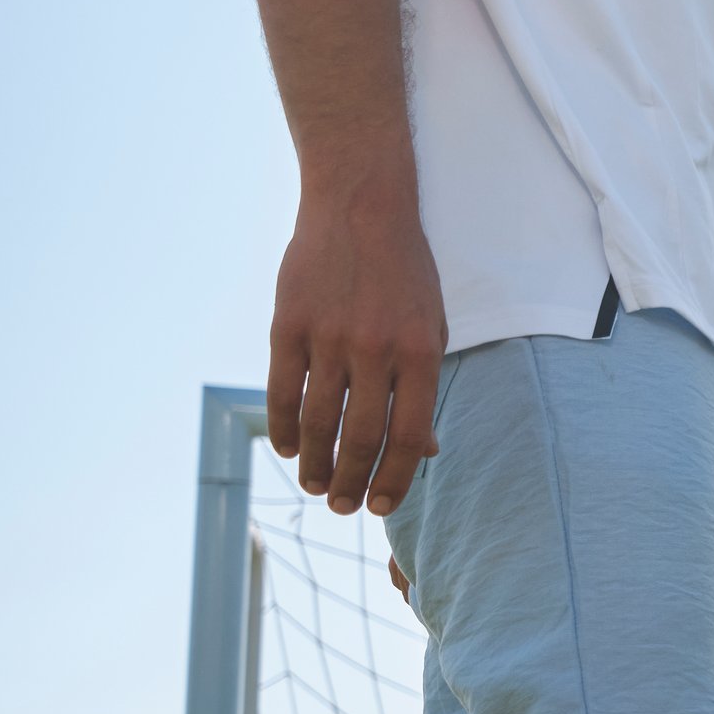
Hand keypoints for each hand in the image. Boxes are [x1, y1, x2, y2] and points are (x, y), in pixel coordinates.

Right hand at [267, 189, 448, 516]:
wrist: (360, 207)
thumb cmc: (405, 273)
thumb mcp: (432, 325)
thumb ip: (425, 387)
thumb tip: (423, 451)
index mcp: (420, 352)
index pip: (408, 436)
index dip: (395, 479)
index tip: (383, 506)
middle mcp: (375, 349)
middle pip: (362, 437)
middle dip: (352, 481)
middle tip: (342, 506)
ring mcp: (328, 336)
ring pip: (317, 420)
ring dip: (314, 462)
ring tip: (314, 484)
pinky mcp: (288, 324)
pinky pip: (282, 389)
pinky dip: (282, 426)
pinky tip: (286, 447)